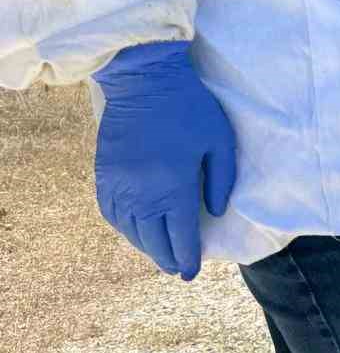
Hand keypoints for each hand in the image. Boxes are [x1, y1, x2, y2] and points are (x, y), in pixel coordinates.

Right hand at [91, 41, 236, 280]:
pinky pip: (112, 215)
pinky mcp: (104, 176)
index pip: (180, 236)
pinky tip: (137, 232)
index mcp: (173, 187)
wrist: (144, 80)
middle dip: (168, 258)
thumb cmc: (190, 108)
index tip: (192, 272)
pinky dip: (125, 230)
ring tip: (161, 255)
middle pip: (153, 240)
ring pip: (131, 231)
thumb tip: (215, 212)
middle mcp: (141, 194)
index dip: (187, 257)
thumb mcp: (220, 141)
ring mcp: (118, 186)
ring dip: (146, 247)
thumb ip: (221, 180)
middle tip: (179, 269)